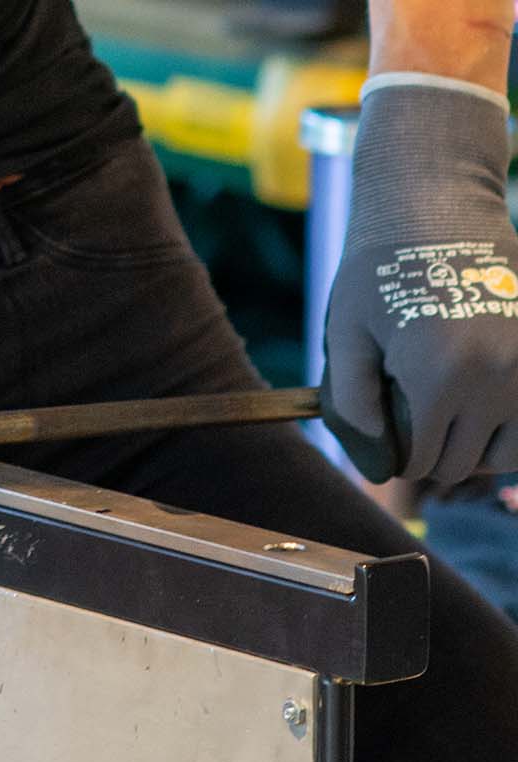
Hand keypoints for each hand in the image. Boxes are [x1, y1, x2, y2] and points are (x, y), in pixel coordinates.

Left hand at [324, 76, 517, 483]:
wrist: (438, 205)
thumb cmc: (379, 270)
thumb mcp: (346, 335)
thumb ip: (354, 404)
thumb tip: (378, 468)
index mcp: (439, 376)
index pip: (421, 460)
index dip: (397, 456)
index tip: (386, 432)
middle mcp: (495, 376)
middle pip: (463, 462)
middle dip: (432, 452)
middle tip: (411, 417)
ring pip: (508, 451)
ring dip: (475, 446)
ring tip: (446, 415)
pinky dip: (508, 425)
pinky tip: (478, 406)